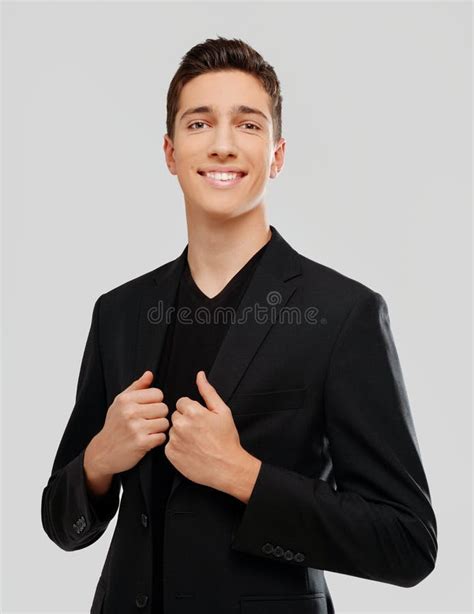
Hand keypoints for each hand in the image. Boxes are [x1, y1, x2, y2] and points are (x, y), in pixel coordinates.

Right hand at [89, 371, 168, 475]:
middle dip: (159, 416)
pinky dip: (157, 440)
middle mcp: (130, 412)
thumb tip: (149, 374)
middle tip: (148, 422)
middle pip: (163, 408)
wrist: (103, 452)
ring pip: (164, 423)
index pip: (158, 393)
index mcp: (126, 399)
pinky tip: (148, 440)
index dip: (155, 402)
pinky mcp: (141, 443)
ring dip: (159, 429)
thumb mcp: (121, 402)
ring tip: (148, 431)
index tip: (147, 409)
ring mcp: (135, 428)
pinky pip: (162, 437)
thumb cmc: (115, 425)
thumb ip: (137, 387)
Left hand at [164, 370, 242, 489]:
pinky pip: (169, 444)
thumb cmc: (227, 439)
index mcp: (193, 411)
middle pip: (176, 415)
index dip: (193, 410)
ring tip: (196, 442)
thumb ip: (208, 391)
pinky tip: (191, 451)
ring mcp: (174, 440)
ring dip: (181, 434)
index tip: (201, 420)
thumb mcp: (222, 411)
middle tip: (199, 432)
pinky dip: (178, 447)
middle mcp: (181, 425)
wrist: (227, 467)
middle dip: (185, 421)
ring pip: (172, 430)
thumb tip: (200, 375)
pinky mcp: (170, 454)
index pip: (182, 402)